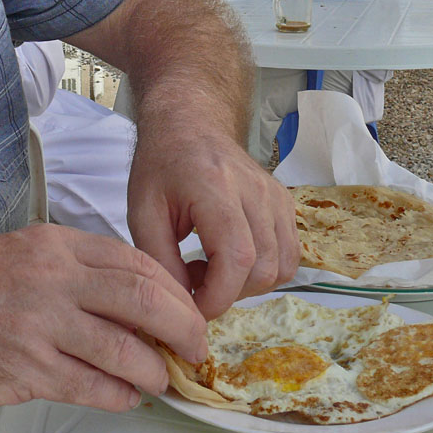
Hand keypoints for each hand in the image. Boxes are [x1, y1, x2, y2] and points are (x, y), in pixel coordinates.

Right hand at [0, 225, 207, 411]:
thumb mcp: (26, 252)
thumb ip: (80, 269)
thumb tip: (139, 299)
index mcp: (58, 245)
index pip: (138, 263)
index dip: (175, 292)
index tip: (190, 311)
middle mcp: (52, 279)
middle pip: (144, 300)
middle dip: (183, 328)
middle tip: (195, 347)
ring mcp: (38, 324)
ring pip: (123, 349)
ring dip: (153, 370)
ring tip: (159, 377)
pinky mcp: (22, 368)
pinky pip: (89, 386)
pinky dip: (117, 395)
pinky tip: (124, 396)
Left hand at [127, 131, 299, 318]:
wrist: (188, 125)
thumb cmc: (161, 166)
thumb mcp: (142, 213)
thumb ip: (159, 261)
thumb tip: (183, 305)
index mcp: (216, 188)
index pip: (237, 259)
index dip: (217, 297)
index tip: (190, 306)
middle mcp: (256, 192)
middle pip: (264, 268)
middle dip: (230, 294)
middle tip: (194, 281)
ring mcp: (276, 197)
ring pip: (282, 267)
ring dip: (249, 285)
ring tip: (213, 269)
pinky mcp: (285, 203)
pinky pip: (290, 254)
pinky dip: (264, 270)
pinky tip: (232, 259)